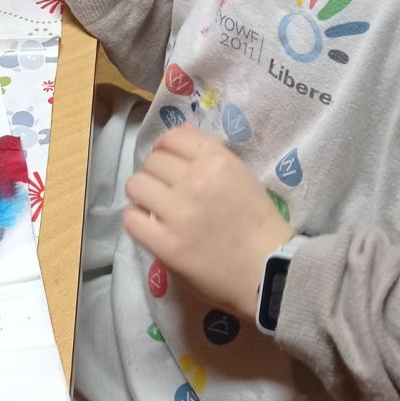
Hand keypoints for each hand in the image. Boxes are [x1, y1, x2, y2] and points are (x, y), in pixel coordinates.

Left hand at [123, 124, 293, 319]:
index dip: (166, 149)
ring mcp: (179, 213)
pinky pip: (131, 219)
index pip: (172, 138)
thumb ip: (209, 152)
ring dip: (144, 195)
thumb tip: (180, 130)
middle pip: (152, 161)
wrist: (268, 270)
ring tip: (156, 208)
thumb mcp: (241, 175)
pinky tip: (151, 227)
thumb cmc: (258, 223)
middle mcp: (195, 181)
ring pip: (136, 185)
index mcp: (217, 161)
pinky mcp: (167, 244)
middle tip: (167, 192)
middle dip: (157, 174)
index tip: (170, 164)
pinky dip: (138, 221)